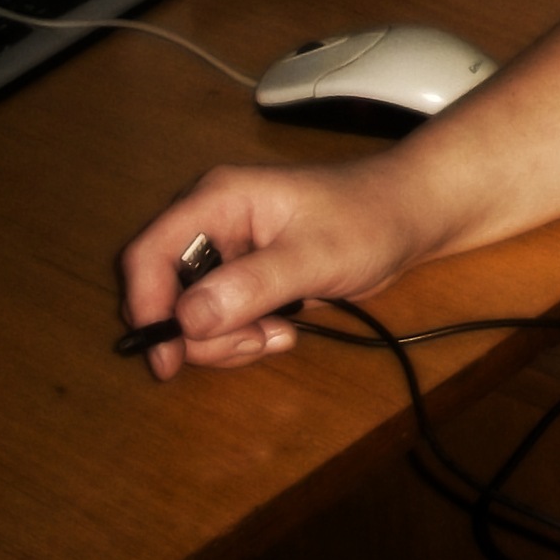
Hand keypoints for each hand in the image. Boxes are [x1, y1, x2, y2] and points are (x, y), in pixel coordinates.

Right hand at [117, 155, 427, 380]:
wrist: (411, 216)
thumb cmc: (370, 220)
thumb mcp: (315, 255)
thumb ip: (253, 284)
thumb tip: (189, 319)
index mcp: (217, 200)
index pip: (149, 254)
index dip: (147, 308)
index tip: (167, 359)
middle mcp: (212, 222)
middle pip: (166, 291)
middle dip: (201, 331)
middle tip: (255, 342)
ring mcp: (228, 249)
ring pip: (191, 312)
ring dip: (227, 337)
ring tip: (281, 332)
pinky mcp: (244, 275)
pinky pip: (219, 317)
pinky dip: (242, 334)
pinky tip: (283, 328)